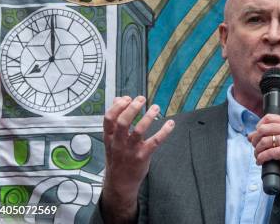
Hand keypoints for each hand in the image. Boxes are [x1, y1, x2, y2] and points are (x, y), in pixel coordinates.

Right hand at [101, 96, 174, 221]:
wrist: (120, 183)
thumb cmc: (117, 157)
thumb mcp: (111, 139)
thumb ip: (115, 119)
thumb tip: (117, 98)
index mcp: (110, 137)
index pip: (109, 119)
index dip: (118, 106)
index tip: (127, 98)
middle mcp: (118, 143)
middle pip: (122, 122)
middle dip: (132, 108)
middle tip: (141, 99)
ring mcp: (130, 150)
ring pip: (138, 130)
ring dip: (148, 117)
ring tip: (156, 107)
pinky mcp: (143, 156)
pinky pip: (155, 142)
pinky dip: (164, 131)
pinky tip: (170, 123)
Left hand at [248, 114, 279, 185]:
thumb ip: (266, 135)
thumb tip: (250, 136)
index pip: (269, 117)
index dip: (259, 126)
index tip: (257, 135)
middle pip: (264, 128)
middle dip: (256, 139)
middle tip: (256, 147)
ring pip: (264, 141)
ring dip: (257, 150)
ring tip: (258, 156)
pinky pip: (269, 152)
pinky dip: (261, 158)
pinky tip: (260, 161)